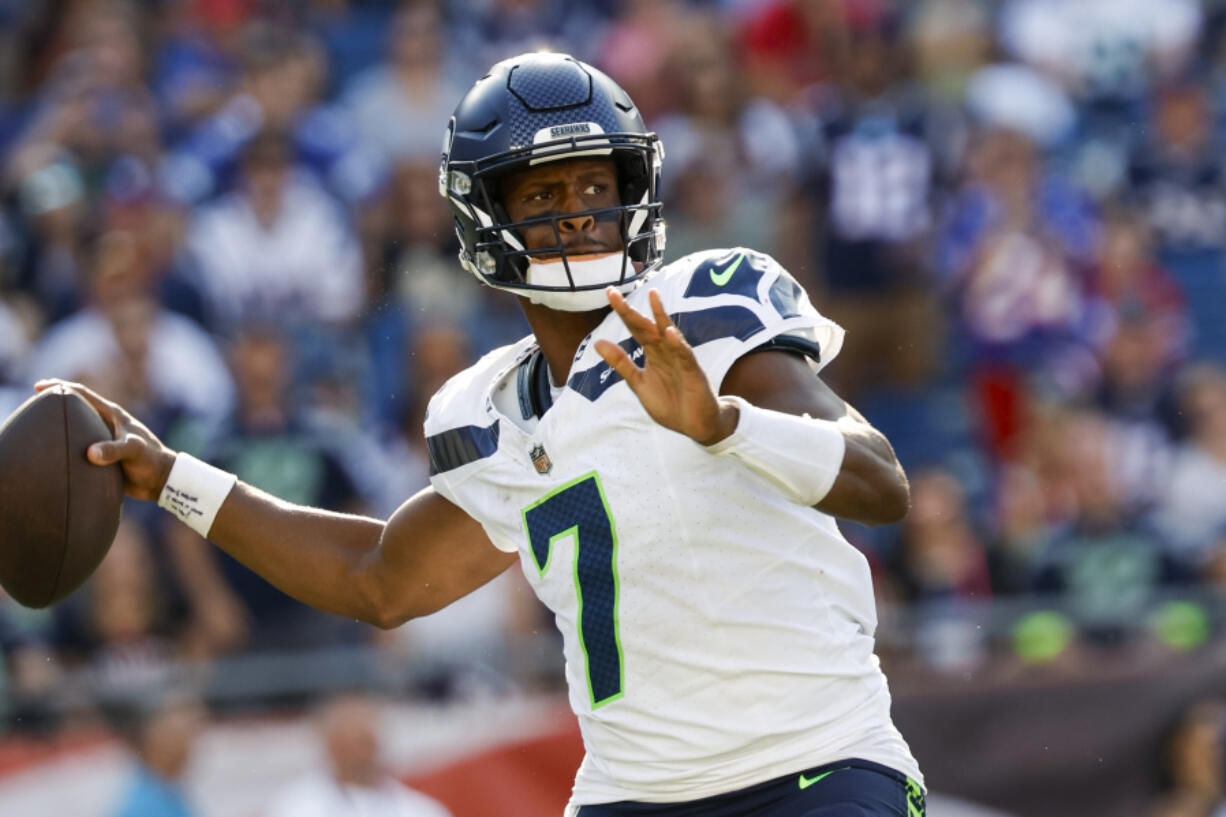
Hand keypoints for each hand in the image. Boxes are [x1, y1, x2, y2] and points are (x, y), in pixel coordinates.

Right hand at [34, 378, 176, 501]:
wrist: (161, 480)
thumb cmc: (151, 460)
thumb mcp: (133, 451)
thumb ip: (114, 450)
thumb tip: (90, 453)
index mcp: (113, 415)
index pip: (83, 395)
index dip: (61, 388)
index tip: (40, 388)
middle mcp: (106, 424)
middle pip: (76, 410)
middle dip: (56, 406)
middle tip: (33, 409)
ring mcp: (104, 439)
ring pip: (76, 429)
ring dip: (60, 427)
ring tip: (38, 431)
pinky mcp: (103, 456)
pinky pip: (79, 448)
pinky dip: (66, 447)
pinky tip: (53, 455)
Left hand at [594, 288, 738, 445]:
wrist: (695, 426)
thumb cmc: (670, 403)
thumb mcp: (639, 383)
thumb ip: (621, 363)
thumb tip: (598, 342)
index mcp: (653, 353)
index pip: (636, 328)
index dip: (623, 312)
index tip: (609, 292)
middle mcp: (666, 351)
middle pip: (647, 326)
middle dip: (631, 311)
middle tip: (614, 294)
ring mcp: (680, 360)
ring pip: (669, 334)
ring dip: (660, 316)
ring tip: (652, 295)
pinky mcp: (693, 373)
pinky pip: (684, 355)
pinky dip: (677, 344)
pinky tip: (669, 332)